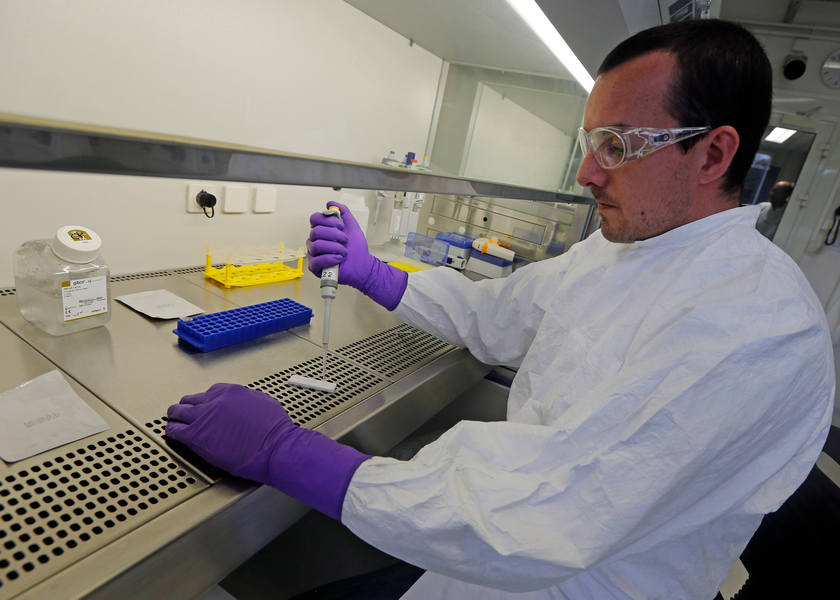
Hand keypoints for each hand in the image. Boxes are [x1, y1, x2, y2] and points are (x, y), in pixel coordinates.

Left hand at [166, 383, 370, 519]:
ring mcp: (203, 418)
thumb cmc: (275, 430)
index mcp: (231, 392)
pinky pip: (174, 430)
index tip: (204, 405)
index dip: (206, 400)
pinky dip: (171, 430)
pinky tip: (171, 433)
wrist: (273, 446)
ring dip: (175, 415)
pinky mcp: (195, 436)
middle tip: (184, 411)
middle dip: (187, 406)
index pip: (210, 391)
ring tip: (172, 419)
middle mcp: (214, 401)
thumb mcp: (264, 403)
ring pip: (178, 411)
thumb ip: (247, 401)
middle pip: (191, 399)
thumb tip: (243, 405)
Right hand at [307, 202, 374, 289]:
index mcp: (322, 230)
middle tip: (344, 240)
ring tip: (343, 251)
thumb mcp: (352, 226)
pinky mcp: (315, 267)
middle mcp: (316, 240)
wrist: (363, 265)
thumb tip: (331, 203)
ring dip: (335, 248)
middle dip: (334, 235)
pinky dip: (330, 258)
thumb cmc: (357, 249)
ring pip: (317, 245)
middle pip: (316, 231)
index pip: (314, 218)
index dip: (328, 221)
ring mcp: (314, 254)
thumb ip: (343, 212)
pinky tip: (339, 259)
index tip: (340, 226)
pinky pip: (317, 260)